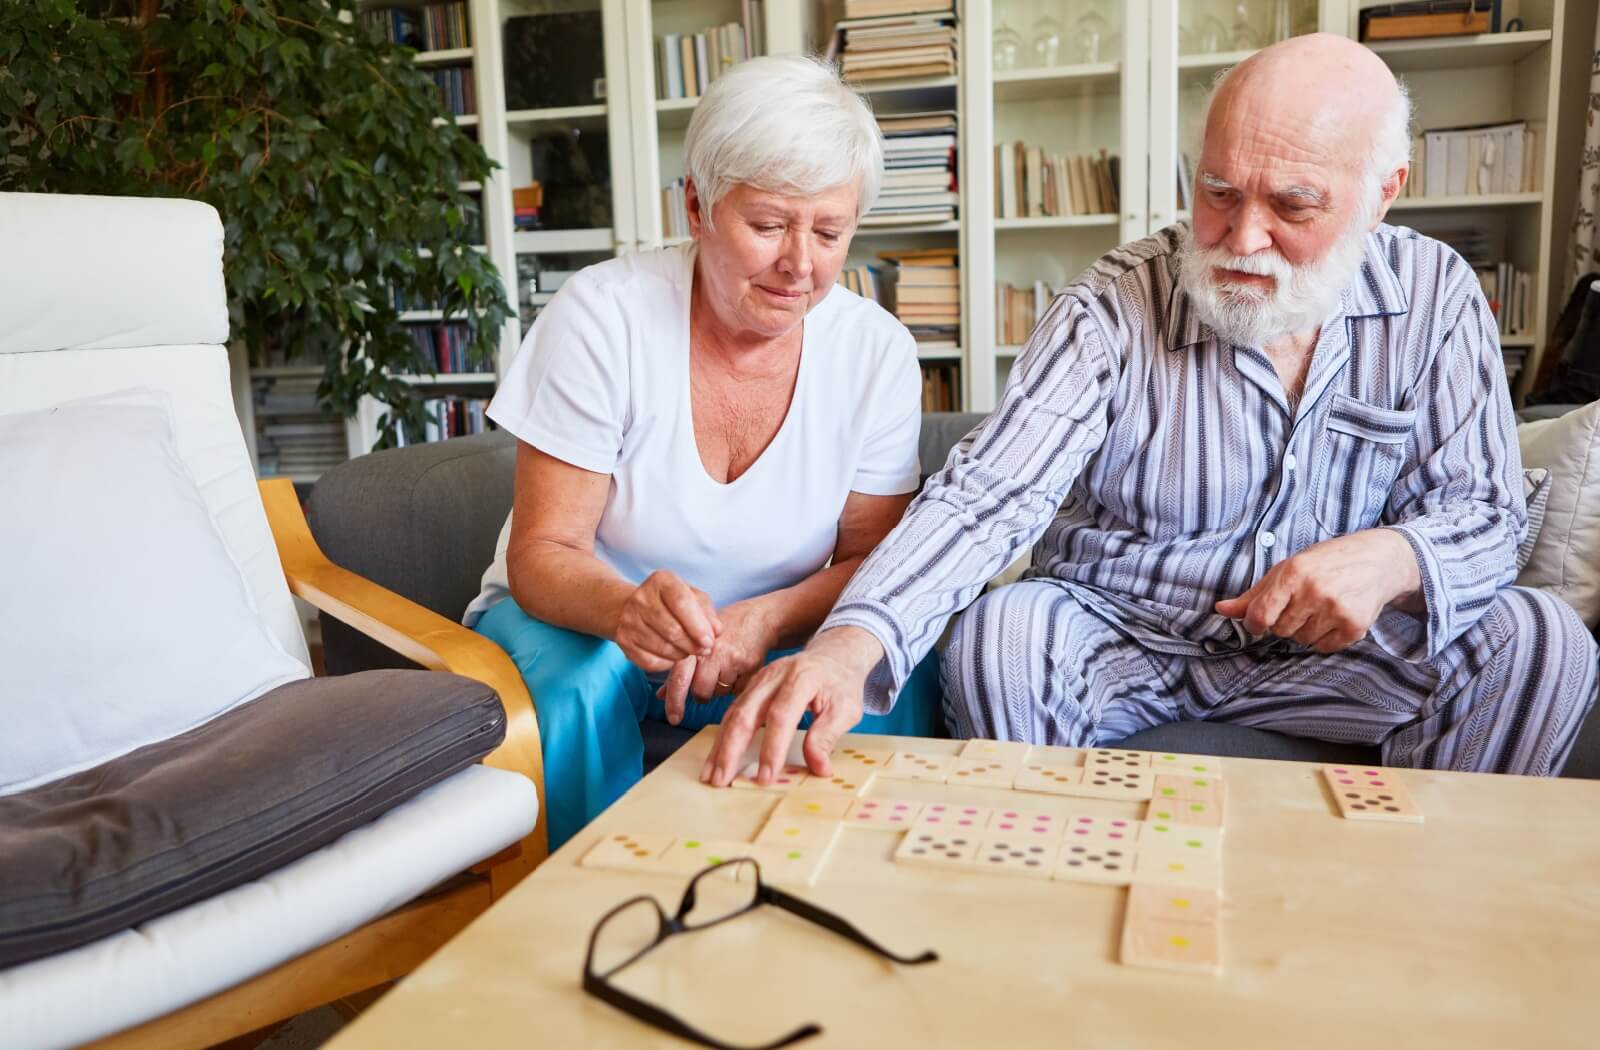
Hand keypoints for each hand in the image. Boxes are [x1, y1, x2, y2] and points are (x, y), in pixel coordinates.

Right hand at [613, 570, 720, 673]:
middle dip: (693, 645)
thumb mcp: (693, 597)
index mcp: (661, 581)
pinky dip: (667, 663)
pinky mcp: (623, 640)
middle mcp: (641, 598)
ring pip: (663, 648)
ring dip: (682, 654)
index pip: (681, 602)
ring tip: (690, 650)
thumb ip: (707, 612)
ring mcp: (629, 620)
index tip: (710, 641)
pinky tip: (673, 654)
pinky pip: (651, 661)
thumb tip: (716, 631)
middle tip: (704, 649)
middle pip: (673, 630)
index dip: (698, 626)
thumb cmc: (672, 602)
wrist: (635, 607)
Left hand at [656, 601, 778, 724]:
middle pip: (701, 692)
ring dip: (720, 686)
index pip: (679, 679)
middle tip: (709, 678)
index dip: (675, 701)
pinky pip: (738, 690)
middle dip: (703, 692)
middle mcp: (711, 652)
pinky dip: (737, 684)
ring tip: (726, 666)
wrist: (758, 617)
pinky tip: (739, 667)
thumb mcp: (696, 640)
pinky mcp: (750, 666)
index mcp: (692, 645)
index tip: (674, 718)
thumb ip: (680, 668)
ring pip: (720, 693)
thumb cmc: (723, 629)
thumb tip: (661, 695)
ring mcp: (732, 659)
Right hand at [699, 627, 883, 786]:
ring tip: (711, 775)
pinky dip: (723, 738)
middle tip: (721, 780)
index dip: (771, 749)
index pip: (781, 717)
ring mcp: (759, 680)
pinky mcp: (752, 688)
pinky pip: (733, 713)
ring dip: (720, 746)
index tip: (765, 777)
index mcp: (801, 679)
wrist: (833, 655)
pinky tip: (717, 758)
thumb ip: (828, 736)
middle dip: (730, 750)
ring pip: (733, 714)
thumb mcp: (846, 709)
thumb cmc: (840, 684)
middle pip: (746, 713)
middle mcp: (774, 676)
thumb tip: (818, 768)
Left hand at [1214, 529, 1420, 653]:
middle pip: (1280, 630)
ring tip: (1321, 607)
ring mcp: (1337, 609)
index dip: (1255, 623)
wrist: (1379, 560)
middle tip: (1302, 604)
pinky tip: (1335, 616)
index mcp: (1293, 573)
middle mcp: (1315, 591)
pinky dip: (1326, 637)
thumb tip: (1220, 609)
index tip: (1259, 621)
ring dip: (1306, 629)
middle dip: (1285, 622)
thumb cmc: (1326, 563)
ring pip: (1302, 641)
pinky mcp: (1355, 626)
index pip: (1260, 615)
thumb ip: (1253, 594)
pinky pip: (1324, 648)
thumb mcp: (1287, 570)